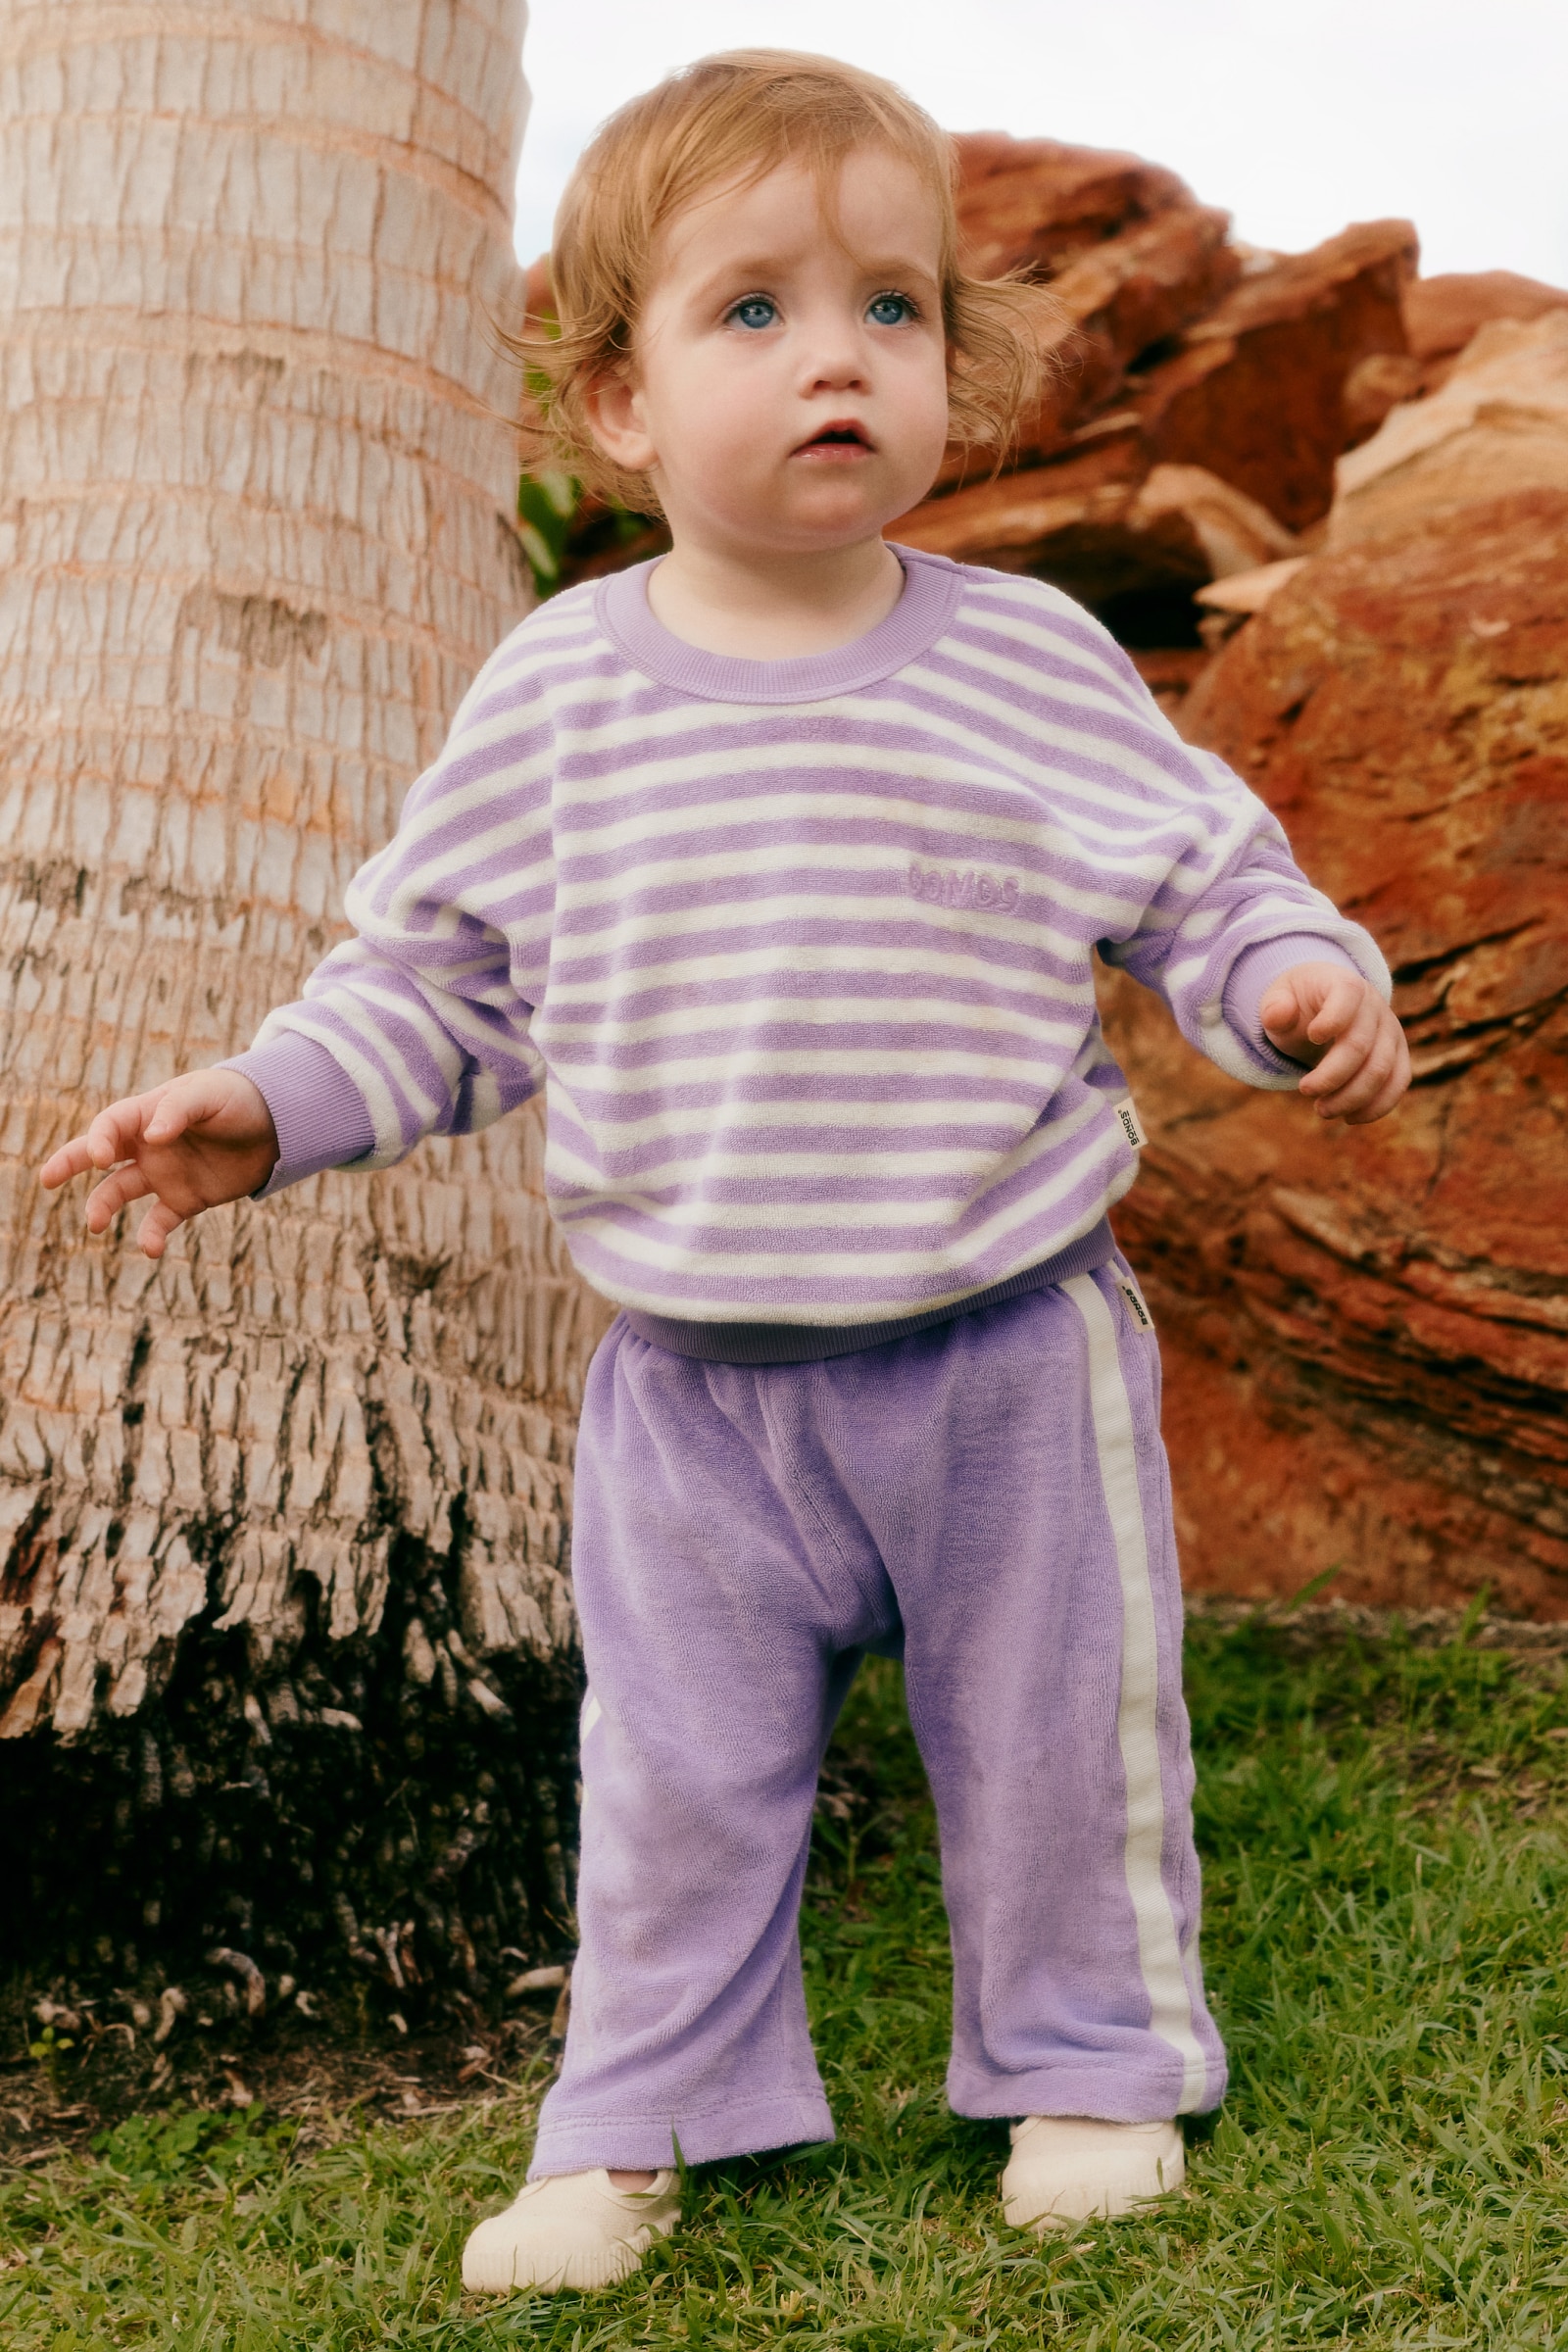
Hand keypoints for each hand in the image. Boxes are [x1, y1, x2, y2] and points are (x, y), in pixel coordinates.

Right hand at [40, 1070, 279, 1258]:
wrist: (277, 1124)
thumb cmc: (237, 1099)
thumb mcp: (210, 1095)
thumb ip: (179, 1110)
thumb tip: (152, 1135)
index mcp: (148, 1114)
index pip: (111, 1126)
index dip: (99, 1139)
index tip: (101, 1157)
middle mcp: (148, 1146)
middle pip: (98, 1155)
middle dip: (69, 1164)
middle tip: (46, 1179)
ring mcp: (164, 1174)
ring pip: (120, 1192)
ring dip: (103, 1206)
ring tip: (95, 1223)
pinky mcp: (185, 1199)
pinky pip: (159, 1221)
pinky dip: (150, 1236)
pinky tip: (150, 1249)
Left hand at [1259, 961, 1409, 1124]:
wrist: (1325, 1006)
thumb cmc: (1299, 1005)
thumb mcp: (1279, 1000)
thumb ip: (1275, 1008)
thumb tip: (1277, 1015)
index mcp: (1346, 984)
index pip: (1348, 997)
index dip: (1332, 1019)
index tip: (1311, 1036)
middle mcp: (1375, 1006)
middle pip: (1359, 1046)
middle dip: (1331, 1076)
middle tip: (1305, 1090)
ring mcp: (1391, 1032)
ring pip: (1381, 1071)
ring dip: (1350, 1098)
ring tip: (1322, 1110)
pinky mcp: (1398, 1056)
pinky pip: (1398, 1083)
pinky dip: (1376, 1106)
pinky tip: (1350, 1117)